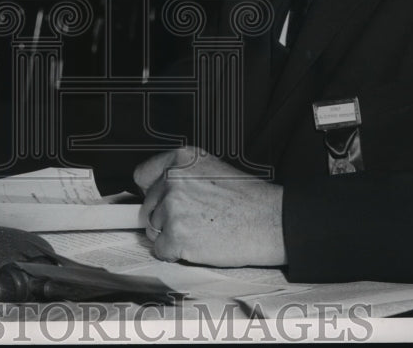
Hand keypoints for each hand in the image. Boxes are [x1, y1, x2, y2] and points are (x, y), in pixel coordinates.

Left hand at [134, 146, 285, 267]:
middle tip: (193, 221)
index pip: (143, 175)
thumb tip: (158, 192)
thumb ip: (181, 176)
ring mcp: (172, 207)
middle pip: (148, 206)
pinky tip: (199, 245)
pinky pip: (160, 250)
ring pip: (153, 230)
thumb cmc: (247, 199)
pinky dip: (175, 253)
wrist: (269, 221)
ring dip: (171, 236)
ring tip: (201, 231)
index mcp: (181, 159)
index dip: (151, 192)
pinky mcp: (176, 235)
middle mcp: (172, 179)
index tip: (159, 200)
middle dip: (165, 218)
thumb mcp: (211, 170)